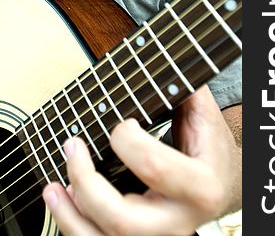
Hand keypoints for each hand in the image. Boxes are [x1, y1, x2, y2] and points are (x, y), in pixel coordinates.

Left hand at [42, 86, 241, 235]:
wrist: (222, 187)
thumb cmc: (209, 148)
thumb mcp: (205, 117)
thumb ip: (185, 89)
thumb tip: (160, 56)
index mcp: (200, 187)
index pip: (154, 168)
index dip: (127, 142)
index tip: (120, 123)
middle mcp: (178, 223)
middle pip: (122, 221)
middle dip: (86, 182)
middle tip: (72, 145)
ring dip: (70, 216)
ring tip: (52, 187)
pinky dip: (73, 224)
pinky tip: (62, 199)